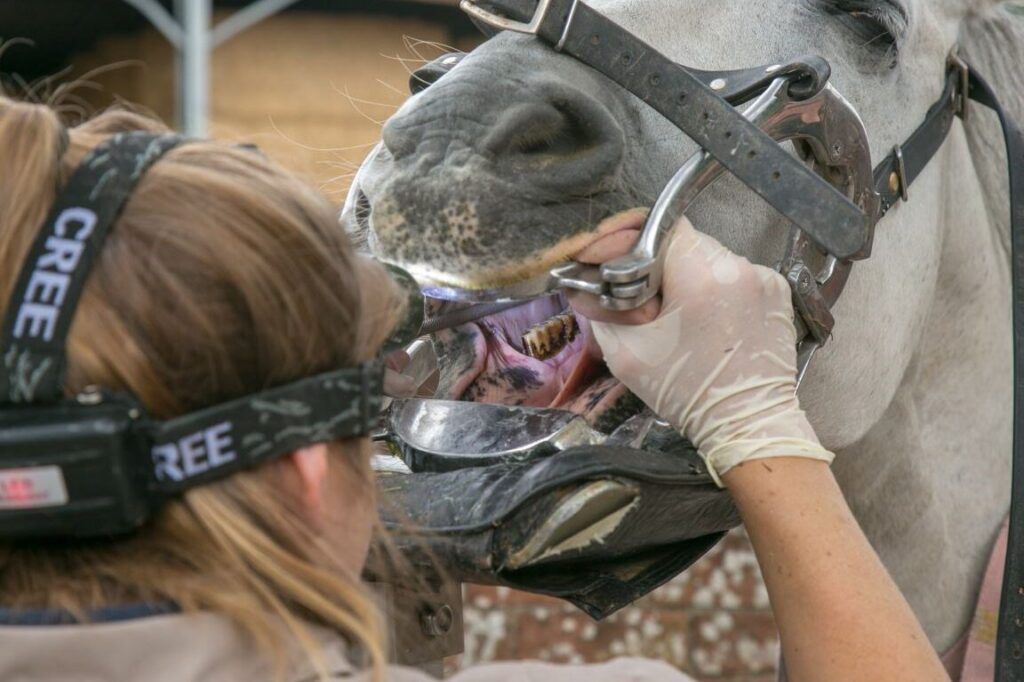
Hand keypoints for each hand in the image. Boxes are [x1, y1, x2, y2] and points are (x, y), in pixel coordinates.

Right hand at [569, 217, 831, 484]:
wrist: (746, 423)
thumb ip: (600, 310)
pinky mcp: (779, 293)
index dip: (636, 245)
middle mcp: (738, 269)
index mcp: (700, 277)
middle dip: (663, 266)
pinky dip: (718, 291)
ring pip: (711, 259)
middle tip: (649, 300)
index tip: (623, 271)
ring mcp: (764, 279)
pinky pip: (736, 276)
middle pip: (687, 243)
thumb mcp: (625, 354)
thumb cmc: (686, 393)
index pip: (662, 228)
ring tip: (682, 316)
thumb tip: (583, 284)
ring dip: (691, 278)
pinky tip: (711, 322)